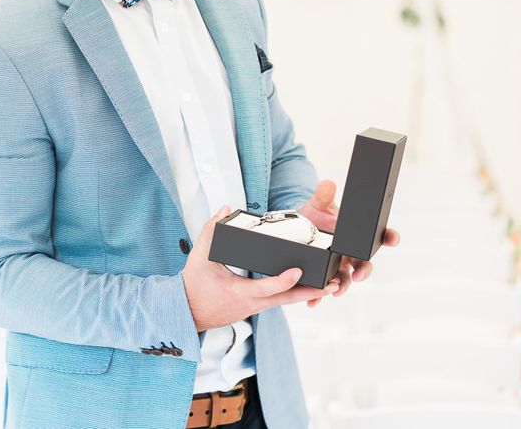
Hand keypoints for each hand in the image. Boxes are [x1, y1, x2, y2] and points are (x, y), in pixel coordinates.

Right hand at [182, 205, 339, 331]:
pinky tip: (309, 288)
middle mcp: (252, 304)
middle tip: (333, 284)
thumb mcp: (199, 255)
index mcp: (239, 292)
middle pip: (287, 299)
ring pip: (286, 301)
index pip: (266, 288)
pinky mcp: (256, 308)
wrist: (187, 311)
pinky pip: (280, 301)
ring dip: (308, 293)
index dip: (284, 280)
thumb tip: (225, 209)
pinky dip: (295, 294)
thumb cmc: (194, 284)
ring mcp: (255, 308)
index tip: (298, 271)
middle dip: (311, 292)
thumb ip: (211, 229)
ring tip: (330, 285)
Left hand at [298, 179, 400, 306]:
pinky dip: (319, 296)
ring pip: (346, 279)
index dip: (389, 237)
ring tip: (336, 291)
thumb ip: (323, 196)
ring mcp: (338, 265)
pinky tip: (313, 302)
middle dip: (364, 271)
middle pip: (365, 264)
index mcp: (356, 236)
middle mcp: (351, 253)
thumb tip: (327, 183)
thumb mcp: (318, 205)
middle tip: (359, 274)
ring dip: (342, 286)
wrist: (299, 227)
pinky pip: (324, 288)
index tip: (393, 238)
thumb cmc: (316, 215)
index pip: (379, 237)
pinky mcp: (324, 274)